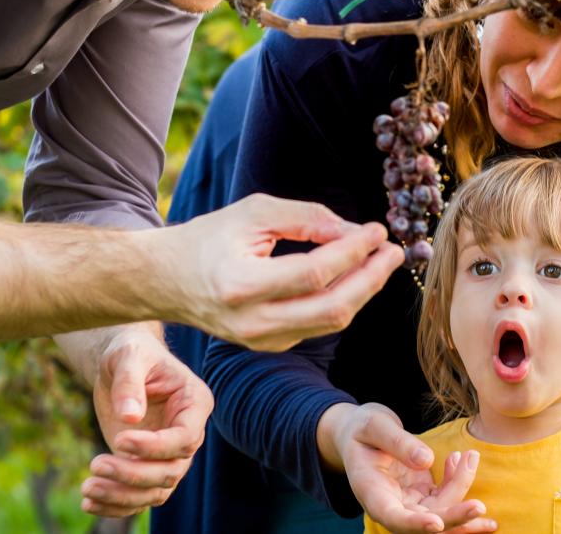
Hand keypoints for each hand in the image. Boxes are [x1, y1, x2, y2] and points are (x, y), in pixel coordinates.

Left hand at [81, 329, 212, 516]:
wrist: (121, 363)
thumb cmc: (130, 351)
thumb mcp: (128, 356)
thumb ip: (129, 382)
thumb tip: (129, 418)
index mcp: (194, 403)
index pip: (186, 438)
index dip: (155, 446)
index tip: (119, 440)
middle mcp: (187, 433)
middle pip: (172, 470)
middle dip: (134, 474)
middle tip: (96, 464)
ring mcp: (168, 453)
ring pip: (156, 490)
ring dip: (123, 495)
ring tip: (87, 488)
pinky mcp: (147, 465)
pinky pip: (139, 496)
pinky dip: (116, 505)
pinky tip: (88, 503)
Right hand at [157, 194, 403, 351]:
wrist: (165, 280)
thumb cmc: (209, 239)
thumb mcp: (254, 213)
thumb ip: (306, 218)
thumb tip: (354, 232)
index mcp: (242, 285)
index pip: (315, 272)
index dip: (353, 251)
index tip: (377, 230)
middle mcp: (252, 322)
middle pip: (332, 308)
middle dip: (372, 278)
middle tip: (394, 251)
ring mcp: (261, 340)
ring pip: (331, 322)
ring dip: (363, 291)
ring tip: (381, 261)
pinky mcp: (269, 346)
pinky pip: (318, 325)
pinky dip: (342, 300)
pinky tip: (355, 276)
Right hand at [321, 403, 496, 533]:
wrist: (360, 434)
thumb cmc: (361, 428)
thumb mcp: (373, 426)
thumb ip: (397, 442)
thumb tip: (427, 460)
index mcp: (371, 492)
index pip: (393, 518)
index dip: (415, 525)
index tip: (436, 524)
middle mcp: (391, 505)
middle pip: (424, 522)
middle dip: (454, 517)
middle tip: (479, 507)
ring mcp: (408, 502)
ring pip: (441, 511)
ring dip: (462, 490)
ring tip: (471, 457)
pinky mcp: (422, 495)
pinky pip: (446, 497)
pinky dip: (458, 480)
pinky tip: (462, 458)